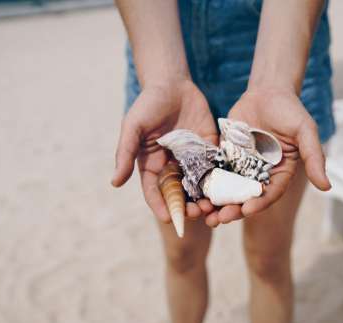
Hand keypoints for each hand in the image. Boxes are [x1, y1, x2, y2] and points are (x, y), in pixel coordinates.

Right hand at [112, 80, 216, 222]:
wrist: (173, 84)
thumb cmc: (148, 104)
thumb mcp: (133, 127)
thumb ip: (125, 154)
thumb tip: (115, 183)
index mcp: (153, 166)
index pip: (156, 193)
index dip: (162, 207)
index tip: (169, 219)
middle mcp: (173, 167)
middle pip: (181, 195)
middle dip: (188, 207)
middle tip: (198, 213)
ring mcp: (192, 159)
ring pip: (199, 186)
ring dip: (206, 199)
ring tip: (214, 206)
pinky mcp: (209, 149)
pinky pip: (215, 168)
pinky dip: (221, 181)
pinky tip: (227, 189)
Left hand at [205, 88, 330, 225]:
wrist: (267, 91)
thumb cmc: (290, 110)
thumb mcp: (305, 131)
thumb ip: (314, 158)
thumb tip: (327, 187)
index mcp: (280, 173)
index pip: (270, 193)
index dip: (259, 203)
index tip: (247, 210)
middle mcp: (260, 174)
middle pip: (246, 197)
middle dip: (234, 209)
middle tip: (220, 218)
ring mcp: (241, 166)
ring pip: (228, 189)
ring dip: (217, 202)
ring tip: (203, 213)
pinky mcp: (226, 157)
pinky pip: (215, 172)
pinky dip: (206, 183)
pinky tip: (195, 191)